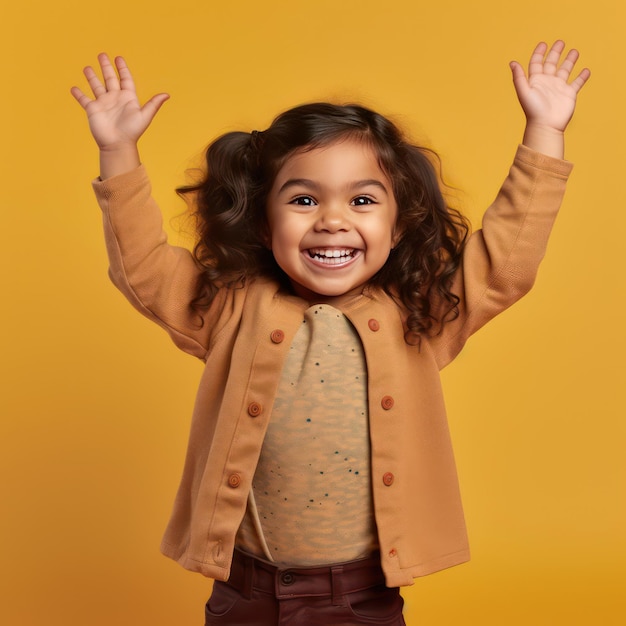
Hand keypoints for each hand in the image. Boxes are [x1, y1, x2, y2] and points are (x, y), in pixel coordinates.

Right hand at [71, 54, 168, 176]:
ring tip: (87, 68)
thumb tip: (167, 95)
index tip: (119, 58)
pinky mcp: (92, 110)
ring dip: (91, 77)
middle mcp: (115, 99)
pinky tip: (74, 88)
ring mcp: (103, 104)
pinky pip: (84, 99)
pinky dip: (78, 94)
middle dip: (106, 67)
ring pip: (96, 86)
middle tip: (102, 54)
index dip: (122, 69)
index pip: (125, 79)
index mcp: (127, 98)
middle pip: (110, 79)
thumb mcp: (145, 116)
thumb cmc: (132, 131)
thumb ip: (153, 104)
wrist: (117, 144)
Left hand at [510, 41, 589, 157]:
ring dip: (569, 61)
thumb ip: (519, 77)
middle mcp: (547, 82)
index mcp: (536, 81)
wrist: (546, 125)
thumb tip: (512, 62)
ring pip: (565, 70)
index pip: (537, 63)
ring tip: (574, 51)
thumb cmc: (533, 110)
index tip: (543, 44)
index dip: (539, 53)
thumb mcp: (524, 91)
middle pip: (552, 63)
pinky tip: (586, 70)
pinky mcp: (569, 94)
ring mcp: (559, 88)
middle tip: (560, 42)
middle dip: (555, 52)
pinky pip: (577, 83)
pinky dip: (582, 76)